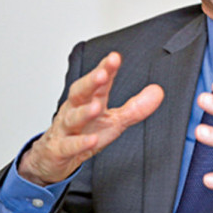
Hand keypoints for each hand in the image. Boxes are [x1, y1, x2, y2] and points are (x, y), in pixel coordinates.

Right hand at [18, 52, 163, 185]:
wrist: (54, 155)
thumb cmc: (85, 132)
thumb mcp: (114, 120)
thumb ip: (135, 107)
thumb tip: (158, 92)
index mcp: (90, 99)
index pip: (98, 81)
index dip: (106, 68)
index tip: (115, 58)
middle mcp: (75, 109)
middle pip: (80, 92)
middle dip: (91, 82)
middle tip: (102, 74)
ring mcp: (66, 128)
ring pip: (73, 117)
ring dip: (84, 112)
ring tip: (96, 107)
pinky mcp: (60, 149)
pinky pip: (69, 145)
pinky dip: (79, 143)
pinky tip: (90, 140)